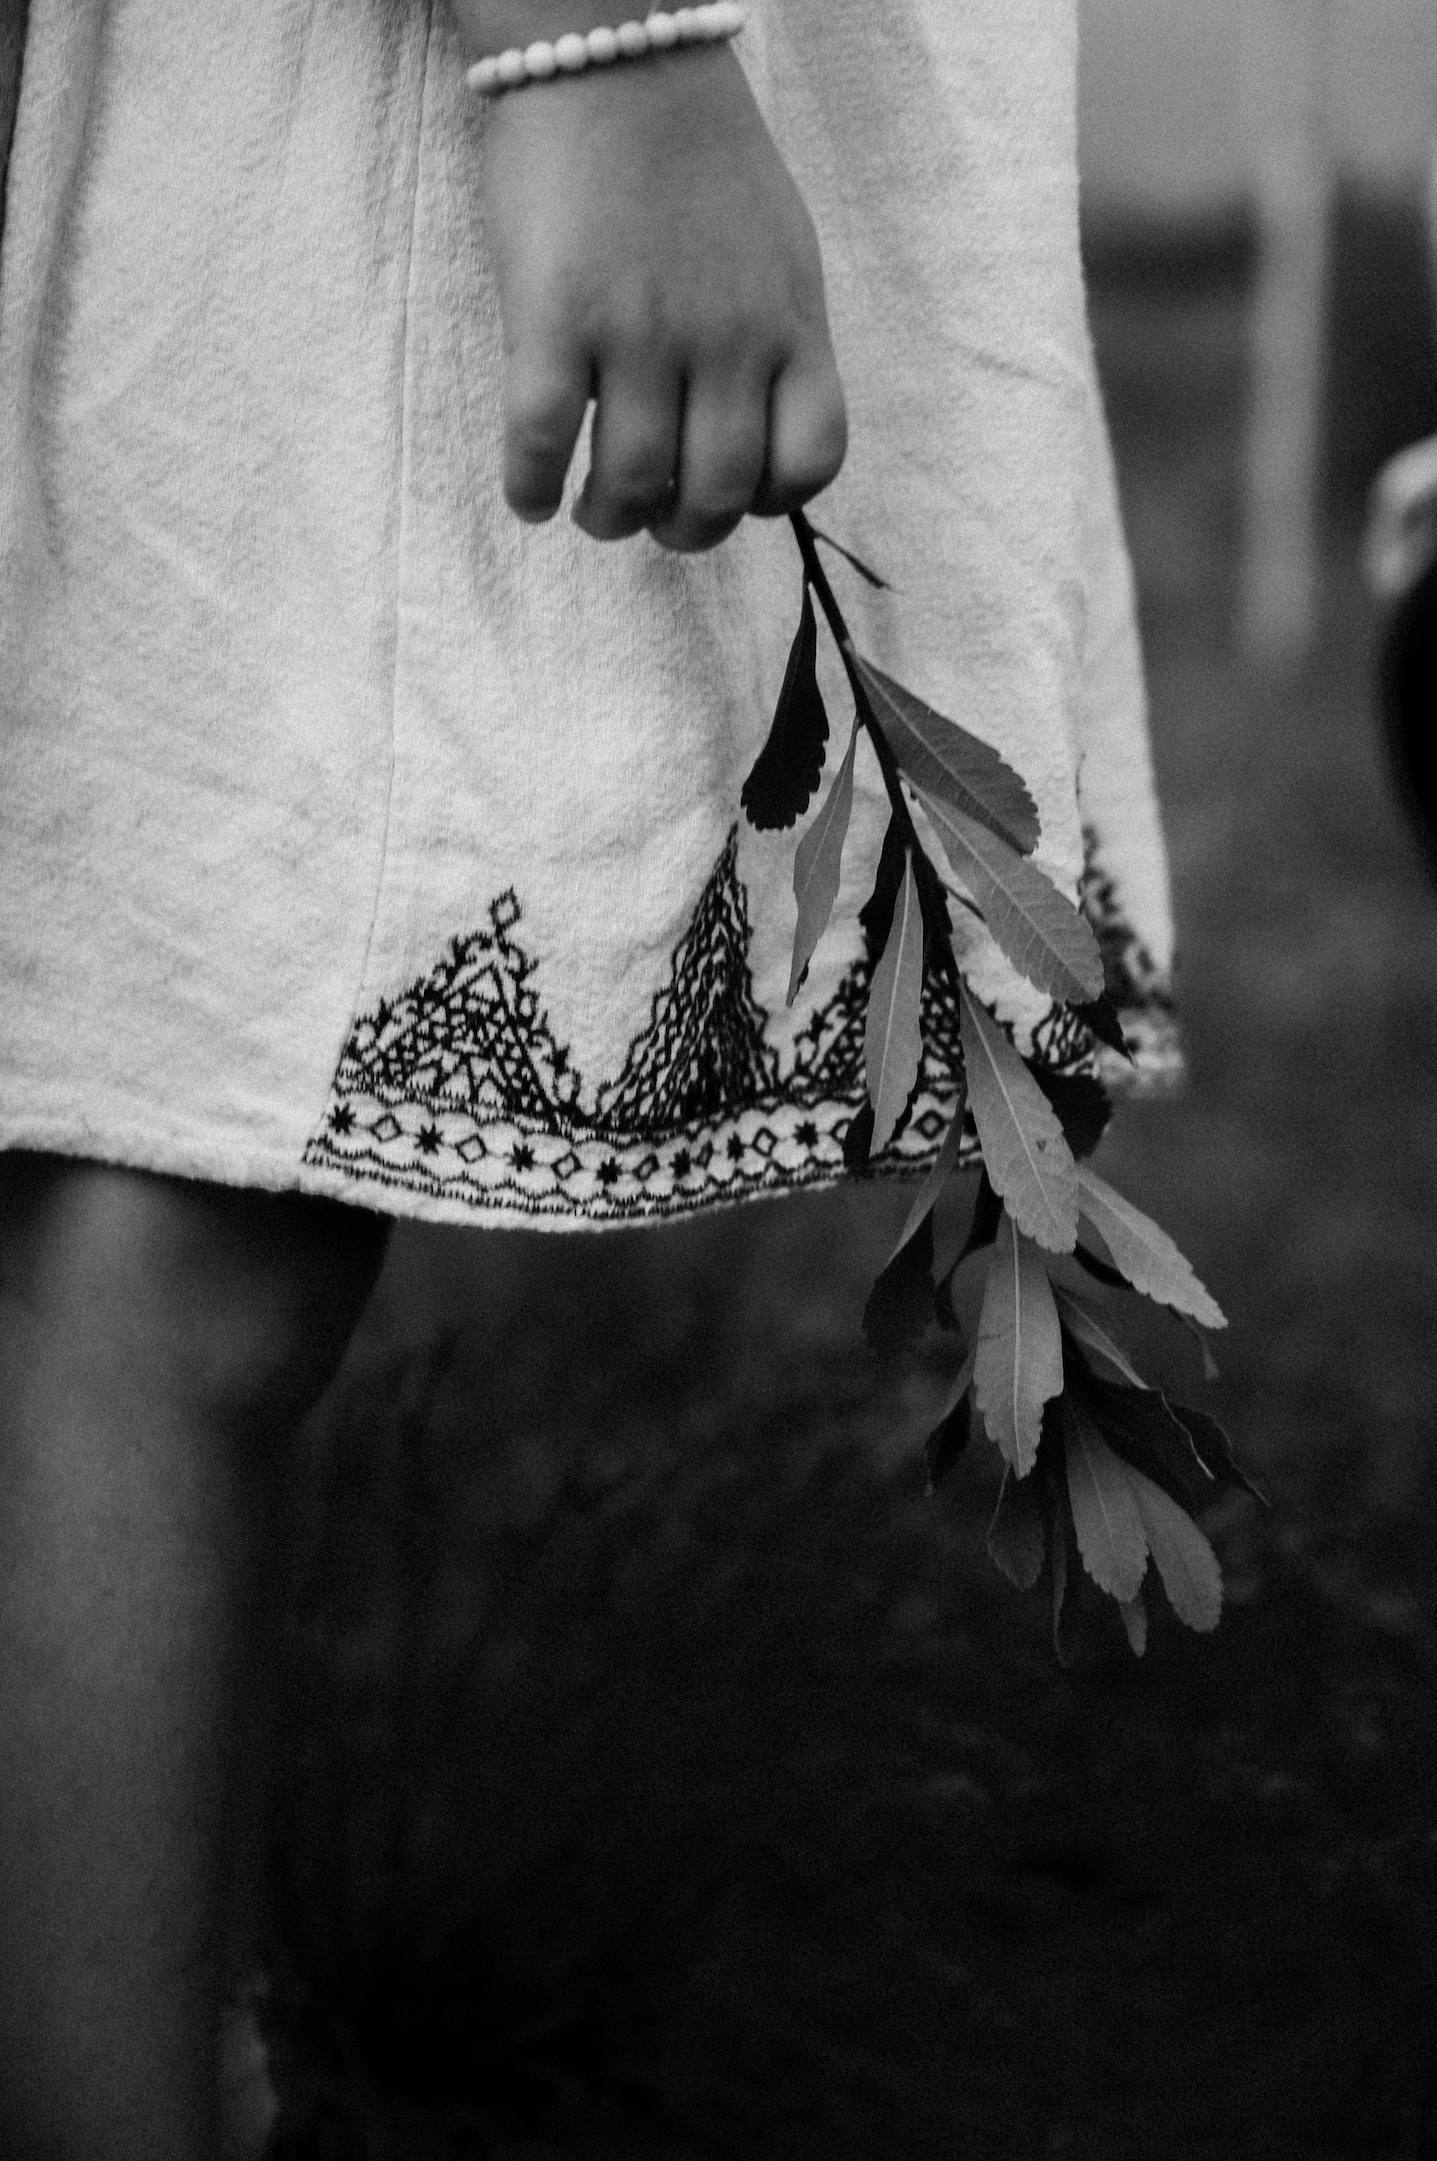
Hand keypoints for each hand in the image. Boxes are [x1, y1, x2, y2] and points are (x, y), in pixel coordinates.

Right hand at [471, 42, 847, 550]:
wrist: (614, 49)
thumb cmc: (696, 151)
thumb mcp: (777, 244)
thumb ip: (773, 333)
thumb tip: (749, 422)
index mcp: (788, 322)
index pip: (811, 461)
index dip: (773, 501)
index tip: (738, 499)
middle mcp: (724, 339)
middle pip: (717, 491)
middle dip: (685, 531)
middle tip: (653, 521)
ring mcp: (640, 332)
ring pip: (633, 483)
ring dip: (609, 519)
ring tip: (593, 512)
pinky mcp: (556, 317)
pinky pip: (544, 441)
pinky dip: (532, 488)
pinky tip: (529, 498)